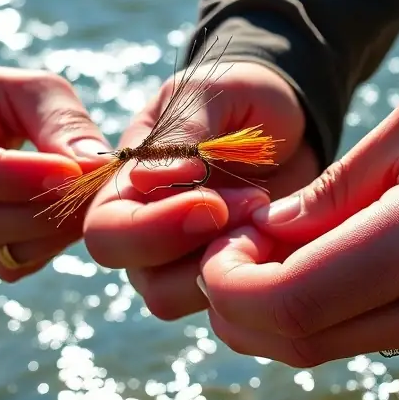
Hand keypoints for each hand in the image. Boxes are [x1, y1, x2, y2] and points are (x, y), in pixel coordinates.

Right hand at [0, 65, 109, 278]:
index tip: (70, 172)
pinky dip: (47, 248)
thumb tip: (92, 166)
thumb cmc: (7, 101)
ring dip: (47, 234)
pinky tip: (70, 218)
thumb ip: (63, 123)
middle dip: (36, 212)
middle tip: (91, 192)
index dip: (8, 175)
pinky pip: (6, 265)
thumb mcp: (35, 92)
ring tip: (87, 202)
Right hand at [83, 60, 318, 318]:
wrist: (291, 121)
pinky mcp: (229, 279)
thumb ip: (181, 131)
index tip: (212, 201)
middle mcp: (146, 234)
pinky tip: (282, 233)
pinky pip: (233, 306)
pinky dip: (262, 276)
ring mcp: (187, 264)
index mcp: (125, 186)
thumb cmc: (240, 97)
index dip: (153, 229)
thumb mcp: (212, 93)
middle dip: (200, 250)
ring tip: (266, 211)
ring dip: (232, 263)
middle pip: (146, 281)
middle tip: (253, 203)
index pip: (106, 232)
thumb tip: (149, 181)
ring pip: (189, 301)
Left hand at [198, 64, 398, 369]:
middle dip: (243, 311)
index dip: (231, 288)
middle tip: (230, 260)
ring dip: (287, 313)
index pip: (293, 302)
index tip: (219, 252)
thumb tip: (263, 238)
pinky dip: (341, 313)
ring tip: (278, 255)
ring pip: (338, 349)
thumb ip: (333, 192)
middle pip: (303, 343)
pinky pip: (384, 340)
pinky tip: (339, 268)